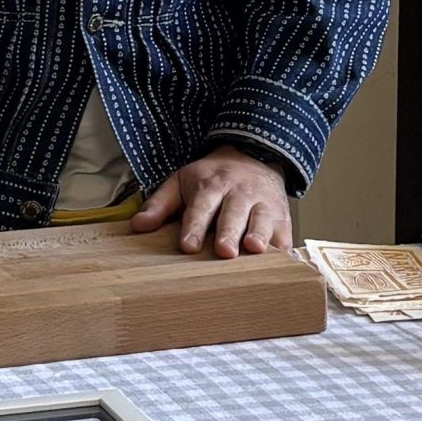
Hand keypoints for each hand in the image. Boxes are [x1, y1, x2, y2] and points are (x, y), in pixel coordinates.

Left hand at [131, 146, 293, 258]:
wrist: (254, 157)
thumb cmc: (212, 178)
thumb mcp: (182, 182)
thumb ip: (160, 205)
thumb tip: (138, 226)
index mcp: (211, 186)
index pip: (201, 206)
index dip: (194, 226)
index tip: (188, 245)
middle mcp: (240, 194)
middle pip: (234, 213)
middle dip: (230, 231)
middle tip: (224, 251)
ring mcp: (264, 205)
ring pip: (263, 220)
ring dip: (260, 234)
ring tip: (254, 250)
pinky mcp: (282, 218)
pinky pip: (284, 234)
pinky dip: (283, 248)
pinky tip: (280, 263)